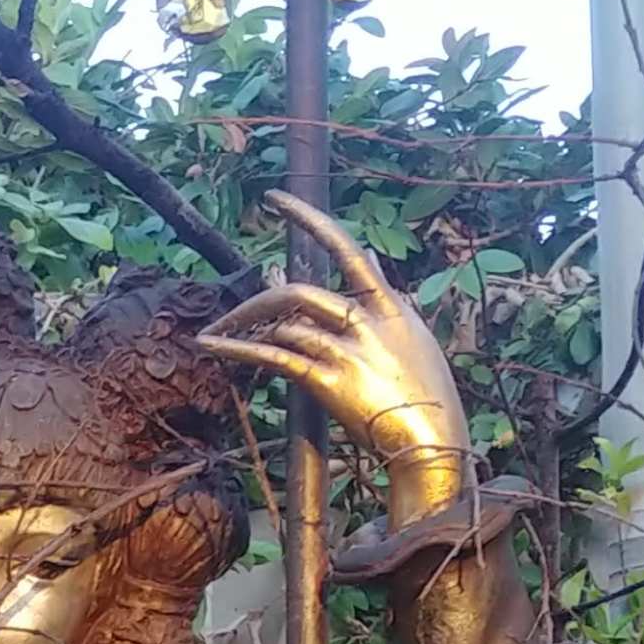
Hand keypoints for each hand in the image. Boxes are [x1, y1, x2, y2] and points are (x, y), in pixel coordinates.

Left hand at [205, 194, 473, 514]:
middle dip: (257, 299)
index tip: (277, 202)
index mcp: (392, 305)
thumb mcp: (413, 341)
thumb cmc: (424, 397)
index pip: (348, 250)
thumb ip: (384, 308)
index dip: (310, 221)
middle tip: (226, 312)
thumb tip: (364, 272)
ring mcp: (348, 350)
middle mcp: (369, 320)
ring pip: (284, 323)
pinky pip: (274, 357)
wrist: (432, 441)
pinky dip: (237, 348)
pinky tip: (210, 345)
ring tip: (214, 336)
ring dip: (242, 327)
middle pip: (301, 292)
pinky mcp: (329, 381)